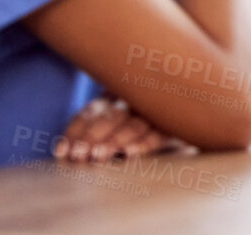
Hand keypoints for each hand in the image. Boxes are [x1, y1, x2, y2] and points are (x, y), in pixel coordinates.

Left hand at [54, 98, 192, 162]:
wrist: (189, 102)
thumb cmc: (141, 118)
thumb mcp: (117, 115)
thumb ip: (95, 125)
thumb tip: (62, 151)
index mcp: (116, 93)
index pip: (91, 110)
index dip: (75, 131)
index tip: (61, 152)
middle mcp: (135, 98)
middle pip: (111, 116)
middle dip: (92, 137)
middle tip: (78, 156)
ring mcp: (156, 110)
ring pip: (133, 124)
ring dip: (114, 141)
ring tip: (97, 157)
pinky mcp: (174, 124)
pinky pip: (158, 133)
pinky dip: (143, 143)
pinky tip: (128, 155)